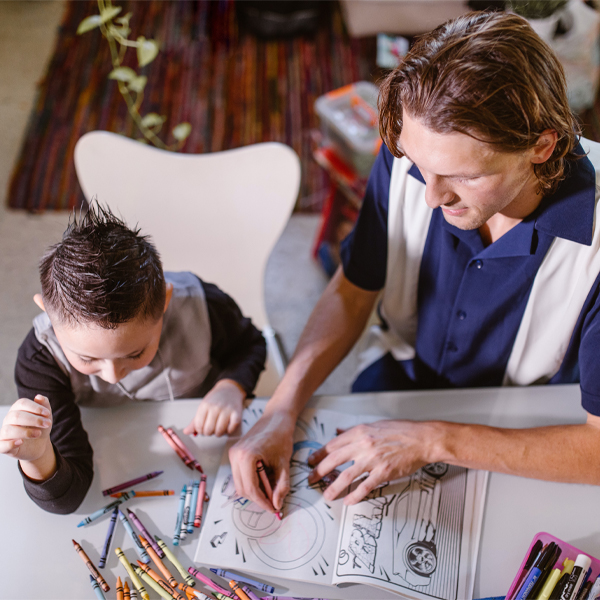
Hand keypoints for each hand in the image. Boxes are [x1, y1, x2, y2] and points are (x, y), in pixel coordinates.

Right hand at [0, 395, 52, 462]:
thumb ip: (44, 404)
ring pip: (8, 430)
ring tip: (38, 434)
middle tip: (47, 424)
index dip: (35, 407)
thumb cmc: (40, 427)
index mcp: (17, 409)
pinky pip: (1, 445)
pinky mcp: (4, 446)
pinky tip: (20, 442)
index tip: (47, 414)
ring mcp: (4, 433)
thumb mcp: (45, 416)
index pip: (21, 403)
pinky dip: (10, 444)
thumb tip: (38, 397)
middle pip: (15, 416)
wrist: (39, 444)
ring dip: (25, 432)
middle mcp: (8, 420)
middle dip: (34, 420)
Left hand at [183, 379, 245, 436]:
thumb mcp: (203, 406)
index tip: (203, 428)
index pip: (198, 425)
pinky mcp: (237, 414)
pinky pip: (231, 429)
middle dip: (209, 433)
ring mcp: (227, 410)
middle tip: (211, 429)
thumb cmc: (216, 399)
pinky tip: (227, 427)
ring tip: (218, 428)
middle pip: (208, 430)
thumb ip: (195, 421)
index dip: (200, 430)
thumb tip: (186, 432)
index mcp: (205, 405)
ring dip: (218, 433)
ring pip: (219, 431)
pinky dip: (228, 431)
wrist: (230, 389)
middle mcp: (216, 407)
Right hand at [228, 408, 296, 512]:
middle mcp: (235, 456)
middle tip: (273, 503)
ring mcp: (233, 454)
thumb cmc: (281, 437)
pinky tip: (264, 479)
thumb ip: (281, 486)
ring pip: (239, 483)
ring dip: (254, 491)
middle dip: (258, 499)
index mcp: (247, 456)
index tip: (274, 509)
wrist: (276, 418)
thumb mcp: (284, 464)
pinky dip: (250, 482)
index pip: (251, 489)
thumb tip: (277, 504)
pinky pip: (240, 475)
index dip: (262, 502)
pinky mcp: (234, 454)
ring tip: (270, 491)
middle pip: (242, 489)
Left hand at [307, 419, 435, 504]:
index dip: (320, 454)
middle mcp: (363, 445)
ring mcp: (373, 459)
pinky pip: (365, 486)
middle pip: (334, 460)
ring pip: (347, 475)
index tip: (312, 461)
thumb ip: (355, 430)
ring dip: (334, 487)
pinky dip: (355, 495)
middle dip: (320, 471)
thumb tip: (339, 431)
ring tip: (326, 495)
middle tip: (311, 479)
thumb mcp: (374, 425)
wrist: (421, 439)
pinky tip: (349, 501)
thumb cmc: (401, 431)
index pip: (333, 444)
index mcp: (360, 432)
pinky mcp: (384, 472)